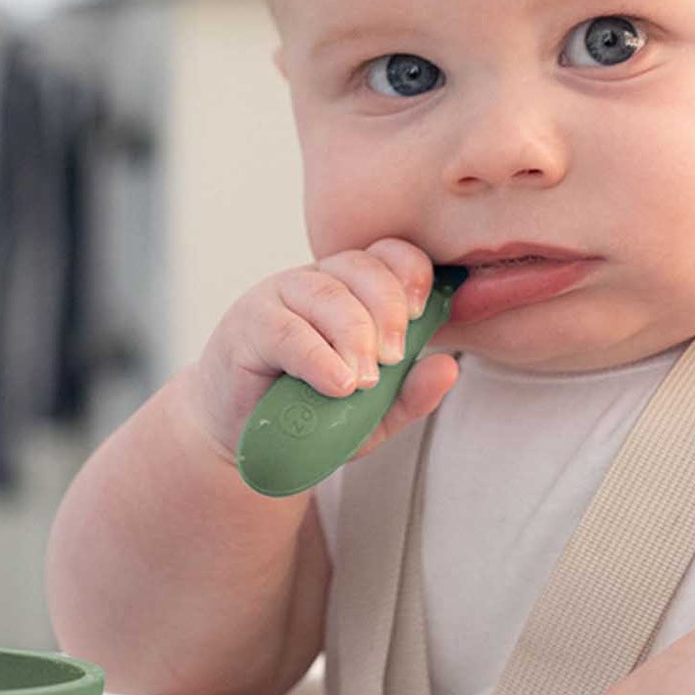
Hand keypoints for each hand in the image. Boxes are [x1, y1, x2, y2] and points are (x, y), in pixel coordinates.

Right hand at [179, 237, 461, 466]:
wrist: (246, 440)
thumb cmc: (310, 414)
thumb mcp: (372, 413)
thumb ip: (410, 393)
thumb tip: (448, 367)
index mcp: (352, 289)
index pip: (388, 254)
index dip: (411, 273)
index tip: (422, 314)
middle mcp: (317, 281)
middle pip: (362, 268)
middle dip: (388, 311)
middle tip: (393, 359)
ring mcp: (280, 296)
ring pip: (327, 294)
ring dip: (355, 336)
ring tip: (364, 381)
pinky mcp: (248, 324)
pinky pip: (288, 329)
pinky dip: (317, 356)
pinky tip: (337, 383)